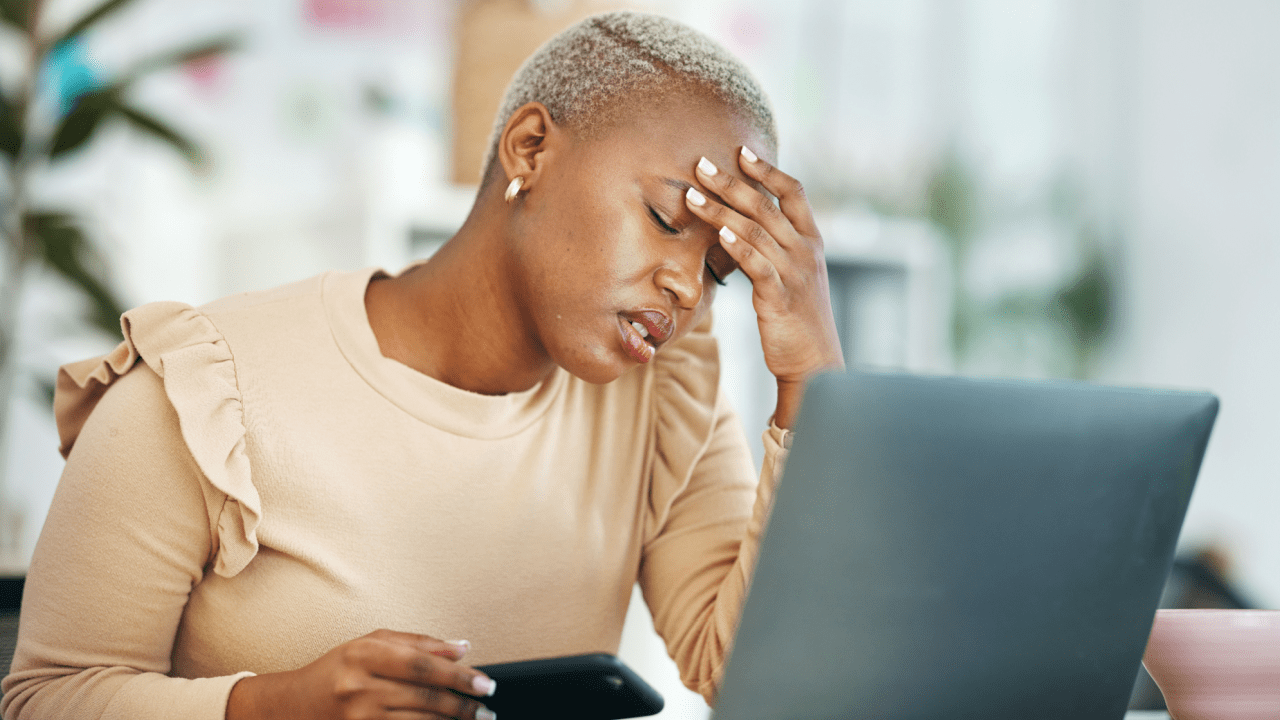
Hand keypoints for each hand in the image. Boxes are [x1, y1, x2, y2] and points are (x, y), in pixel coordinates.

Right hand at [226, 629, 496, 719]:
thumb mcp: (371, 644)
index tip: (485, 682)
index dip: (458, 675)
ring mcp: (357, 718)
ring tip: (477, 719)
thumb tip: (462, 648)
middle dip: (463, 704)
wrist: (291, 706)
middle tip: (487, 706)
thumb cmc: (337, 670)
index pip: (422, 665)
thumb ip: (418, 643)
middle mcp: (359, 687)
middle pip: (424, 698)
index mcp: (364, 654)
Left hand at [685, 148, 844, 427]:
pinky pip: (758, 264)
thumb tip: (741, 226)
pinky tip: (718, 232)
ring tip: (691, 195)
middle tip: (700, 164)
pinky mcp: (781, 297)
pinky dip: (738, 245)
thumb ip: (775, 249)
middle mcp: (806, 251)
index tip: (741, 151)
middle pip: (766, 205)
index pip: (794, 192)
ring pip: (755, 230)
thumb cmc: (799, 321)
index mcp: (811, 241)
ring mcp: (795, 273)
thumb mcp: (793, 277)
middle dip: (731, 182)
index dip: (768, 170)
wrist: (816, 364)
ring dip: (720, 210)